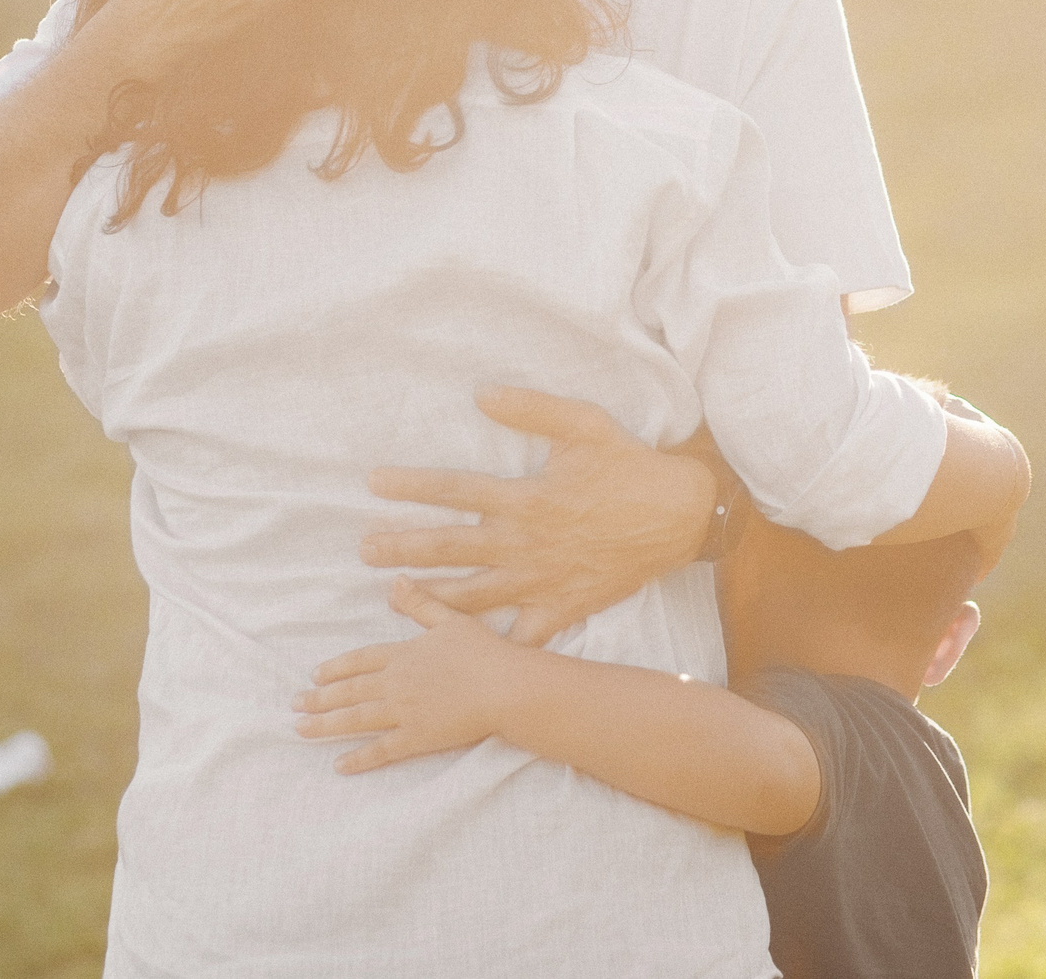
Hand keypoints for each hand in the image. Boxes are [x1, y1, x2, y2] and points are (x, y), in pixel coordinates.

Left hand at [293, 578, 525, 772]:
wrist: (504, 687)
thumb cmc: (484, 652)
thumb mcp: (450, 620)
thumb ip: (420, 603)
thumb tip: (395, 581)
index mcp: (403, 654)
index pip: (360, 660)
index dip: (336, 668)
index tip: (315, 675)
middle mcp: (396, 683)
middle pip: (350, 691)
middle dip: (319, 698)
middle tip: (295, 704)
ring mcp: (404, 712)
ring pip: (356, 719)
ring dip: (326, 725)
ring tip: (301, 730)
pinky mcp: (417, 738)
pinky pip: (381, 750)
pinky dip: (359, 758)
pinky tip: (339, 765)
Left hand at [360, 388, 716, 647]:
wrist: (680, 517)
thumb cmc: (629, 466)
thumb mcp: (584, 424)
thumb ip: (531, 409)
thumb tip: (482, 394)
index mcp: (526, 498)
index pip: (455, 490)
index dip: (411, 486)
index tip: (373, 483)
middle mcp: (525, 543)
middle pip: (452, 547)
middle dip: (404, 548)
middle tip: (365, 550)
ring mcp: (541, 581)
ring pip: (474, 594)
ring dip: (431, 594)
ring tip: (393, 597)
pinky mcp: (561, 608)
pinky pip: (520, 633)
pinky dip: (492, 643)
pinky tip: (461, 651)